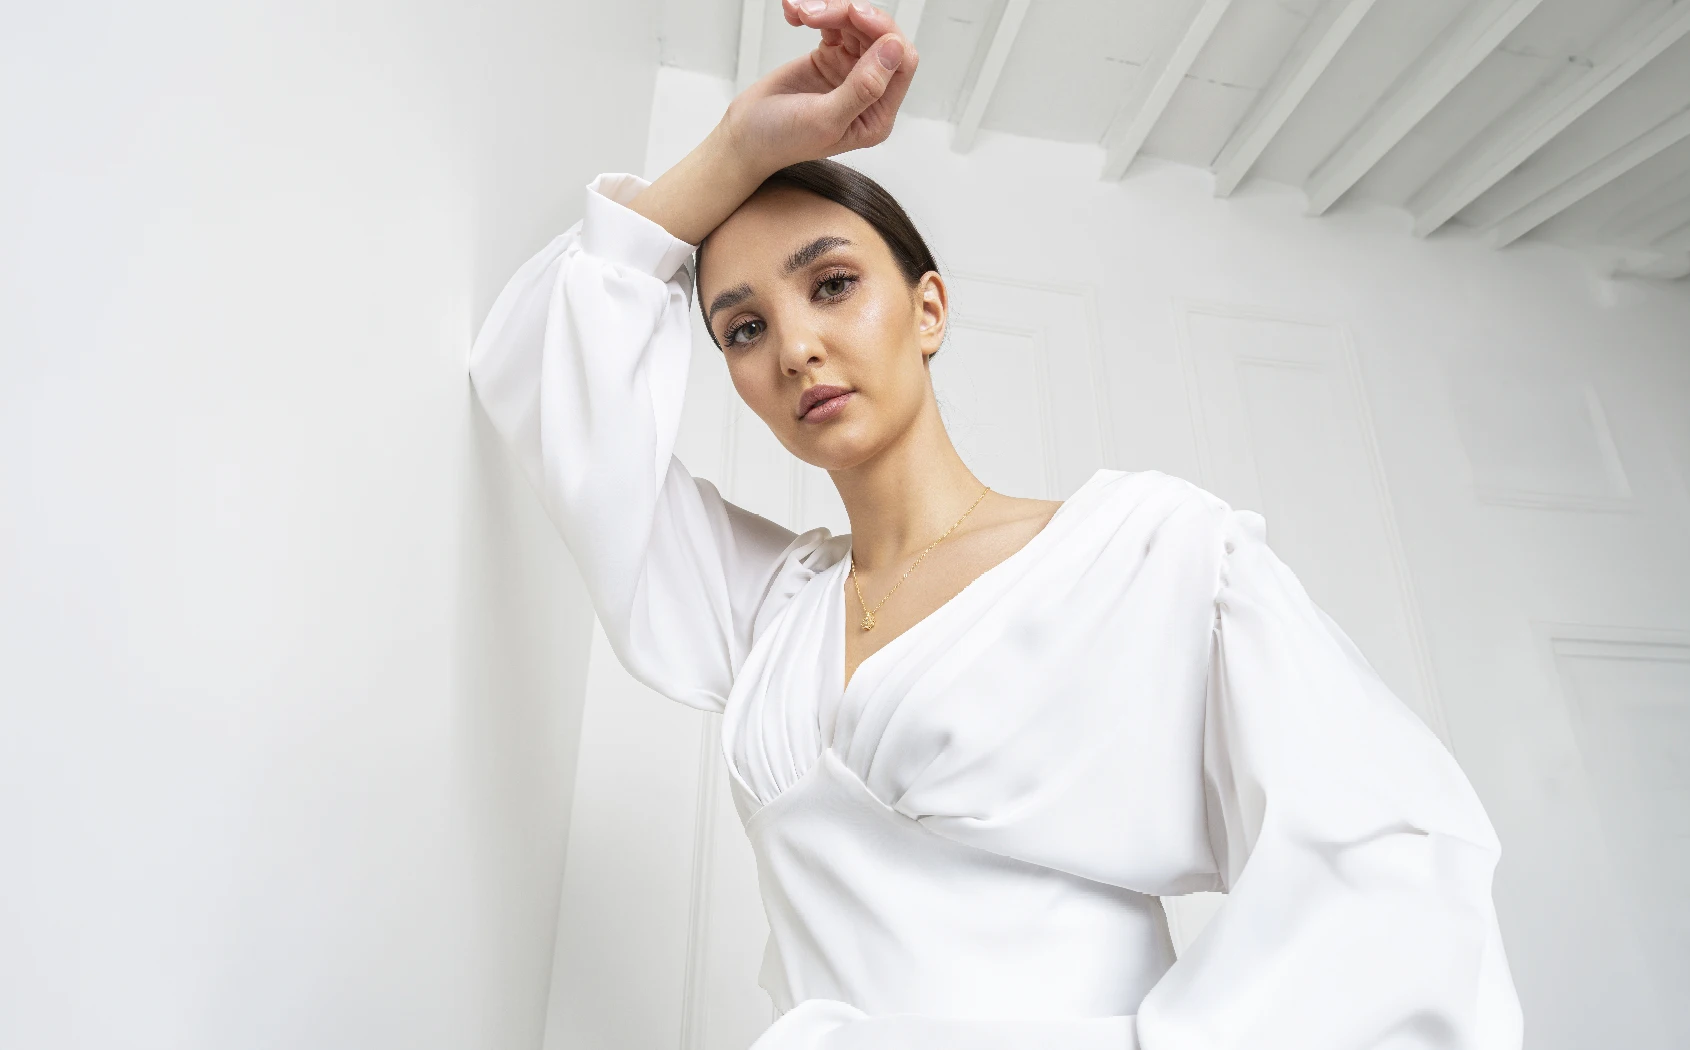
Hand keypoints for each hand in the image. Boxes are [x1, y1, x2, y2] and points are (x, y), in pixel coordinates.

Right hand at [722, 0, 919, 172]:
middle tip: (815, 13)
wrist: (745, 136)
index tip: (855, 15)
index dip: (884, 33)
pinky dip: (815, 13)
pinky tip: (793, 14)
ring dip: (829, 11)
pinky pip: (834, 24)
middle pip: (878, 37)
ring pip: (856, 26)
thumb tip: (894, 50)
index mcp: (877, 115)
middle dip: (849, 16)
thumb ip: (863, 88)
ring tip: (800, 12)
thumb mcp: (825, 119)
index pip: (901, 64)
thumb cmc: (782, 139)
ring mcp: (849, 72)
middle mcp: (869, 92)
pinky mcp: (829, 57)